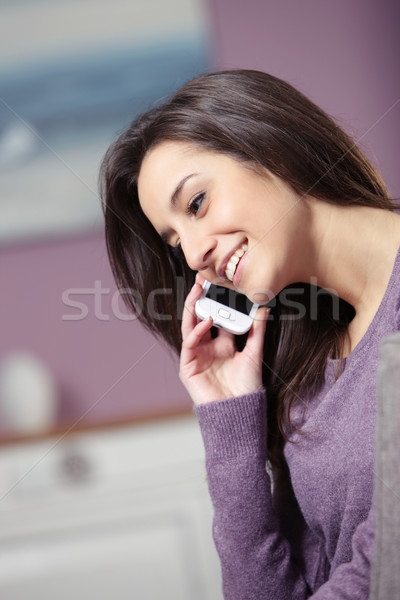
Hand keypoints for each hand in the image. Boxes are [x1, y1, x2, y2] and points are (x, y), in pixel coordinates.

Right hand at [179, 274, 268, 404]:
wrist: (239, 410)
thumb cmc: (247, 386)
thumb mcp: (255, 353)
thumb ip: (257, 330)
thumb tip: (264, 307)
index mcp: (222, 344)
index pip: (216, 317)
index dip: (216, 301)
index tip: (219, 283)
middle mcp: (208, 347)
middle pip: (199, 317)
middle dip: (199, 298)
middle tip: (201, 279)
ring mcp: (196, 355)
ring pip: (190, 326)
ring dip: (192, 308)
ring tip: (198, 290)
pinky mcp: (188, 366)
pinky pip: (189, 343)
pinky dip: (197, 330)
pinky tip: (206, 320)